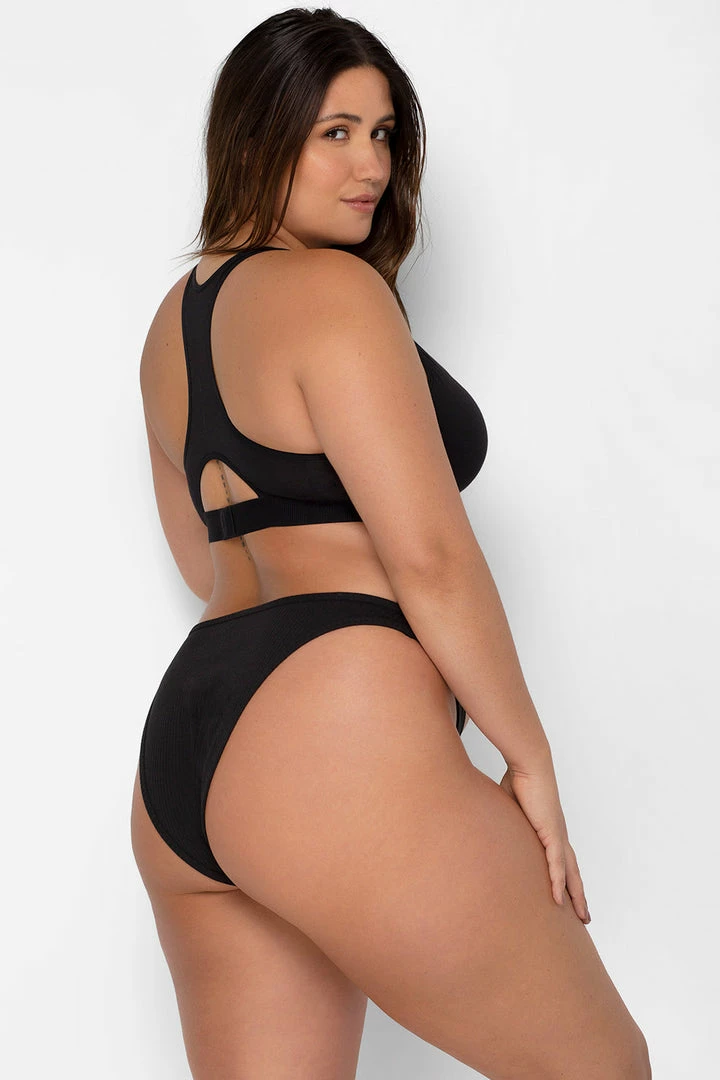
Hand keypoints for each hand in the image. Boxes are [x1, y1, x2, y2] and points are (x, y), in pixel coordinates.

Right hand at [499, 761, 590, 924]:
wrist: (529, 766)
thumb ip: (506, 823)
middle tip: (585, 917)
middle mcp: (558, 835)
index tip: (570, 896)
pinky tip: (559, 900)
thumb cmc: (519, 780)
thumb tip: (490, 827)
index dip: (567, 879)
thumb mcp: (510, 808)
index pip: (562, 861)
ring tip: (582, 916)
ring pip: (570, 873)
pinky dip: (558, 882)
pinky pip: (556, 864)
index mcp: (550, 830)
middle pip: (573, 872)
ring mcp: (557, 835)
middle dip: (579, 895)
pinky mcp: (551, 833)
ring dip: (577, 896)